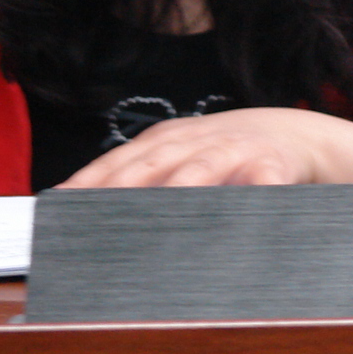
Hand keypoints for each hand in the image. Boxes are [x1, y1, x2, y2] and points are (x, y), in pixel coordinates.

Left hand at [56, 108, 339, 189]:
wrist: (293, 135)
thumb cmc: (224, 157)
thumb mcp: (182, 160)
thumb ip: (143, 183)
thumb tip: (84, 218)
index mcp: (166, 141)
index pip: (120, 160)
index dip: (89, 181)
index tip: (59, 203)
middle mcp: (196, 141)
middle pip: (154, 162)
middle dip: (123, 186)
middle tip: (96, 216)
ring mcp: (235, 150)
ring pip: (202, 168)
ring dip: (179, 189)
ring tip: (156, 216)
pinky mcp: (274, 164)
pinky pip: (264, 181)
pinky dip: (253, 194)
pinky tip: (240, 217)